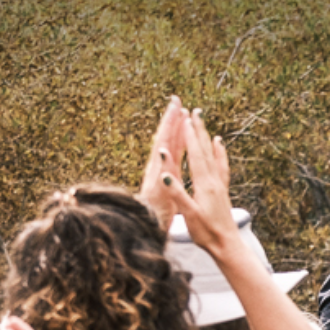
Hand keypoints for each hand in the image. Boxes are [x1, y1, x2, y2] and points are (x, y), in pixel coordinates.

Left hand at [135, 96, 187, 211]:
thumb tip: (164, 151)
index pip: (166, 140)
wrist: (145, 228)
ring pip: (170, 146)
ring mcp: (160, 172)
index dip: (172, 123)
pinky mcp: (164, 179)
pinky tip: (184, 144)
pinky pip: (174, 157)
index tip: (178, 106)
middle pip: (166, 137)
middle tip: (177, 101)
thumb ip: (164, 172)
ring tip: (182, 116)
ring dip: (176, 130)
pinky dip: (180, 146)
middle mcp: (158, 167)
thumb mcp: (161, 193)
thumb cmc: (155, 215)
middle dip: (172, 119)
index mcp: (159, 168)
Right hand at [139, 100, 237, 253]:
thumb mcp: (189, 214)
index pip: (195, 156)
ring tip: (204, 122)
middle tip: (194, 111)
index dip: (190, 137)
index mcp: (204, 186)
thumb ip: (178, 194)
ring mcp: (220, 185)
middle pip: (205, 151)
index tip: (185, 119)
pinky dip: (220, 153)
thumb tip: (165, 175)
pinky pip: (221, 167)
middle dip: (198, 131)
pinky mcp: (223, 191)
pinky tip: (219, 145)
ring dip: (207, 137)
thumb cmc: (207, 233)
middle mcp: (214, 182)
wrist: (227, 246)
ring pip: (213, 156)